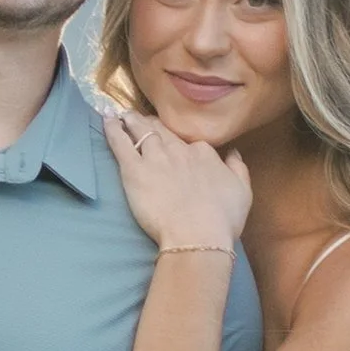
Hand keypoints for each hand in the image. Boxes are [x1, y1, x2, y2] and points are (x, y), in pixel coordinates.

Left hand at [102, 106, 251, 254]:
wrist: (198, 236)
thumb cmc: (223, 220)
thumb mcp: (243, 191)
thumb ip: (238, 168)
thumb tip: (233, 153)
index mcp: (204, 153)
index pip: (188, 141)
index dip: (178, 140)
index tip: (171, 140)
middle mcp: (179, 149)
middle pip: (162, 131)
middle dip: (151, 122)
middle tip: (141, 119)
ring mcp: (155, 157)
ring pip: (141, 131)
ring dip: (131, 121)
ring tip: (122, 115)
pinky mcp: (134, 171)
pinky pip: (121, 144)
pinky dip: (112, 130)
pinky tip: (106, 120)